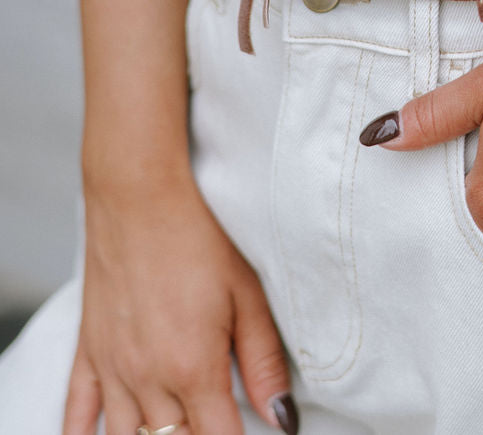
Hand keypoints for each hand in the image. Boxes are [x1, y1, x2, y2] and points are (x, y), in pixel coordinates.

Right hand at [64, 175, 295, 434]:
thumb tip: (284, 420)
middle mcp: (148, 379)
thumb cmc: (200, 235)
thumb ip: (264, 361)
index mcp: (194, 368)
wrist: (138, 194)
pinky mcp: (88, 352)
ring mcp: (113, 369)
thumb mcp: (248, 293)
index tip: (249, 430)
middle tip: (215, 416)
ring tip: (178, 422)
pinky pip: (77, 416)